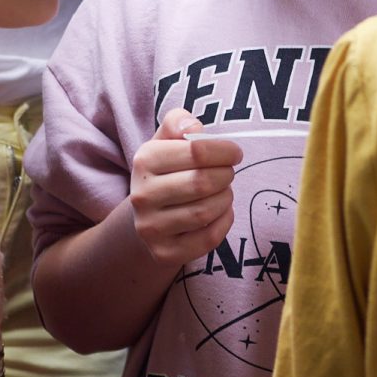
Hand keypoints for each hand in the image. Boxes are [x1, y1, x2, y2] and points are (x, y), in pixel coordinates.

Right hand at [129, 110, 241, 267]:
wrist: (149, 216)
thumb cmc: (167, 171)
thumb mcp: (166, 141)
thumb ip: (178, 123)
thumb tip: (193, 128)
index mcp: (144, 161)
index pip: (196, 151)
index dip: (224, 150)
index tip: (234, 152)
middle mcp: (142, 196)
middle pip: (203, 183)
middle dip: (226, 175)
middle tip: (229, 172)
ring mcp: (151, 228)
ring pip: (206, 211)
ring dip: (225, 198)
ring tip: (223, 191)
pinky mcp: (164, 253)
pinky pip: (209, 238)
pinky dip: (224, 221)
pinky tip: (221, 211)